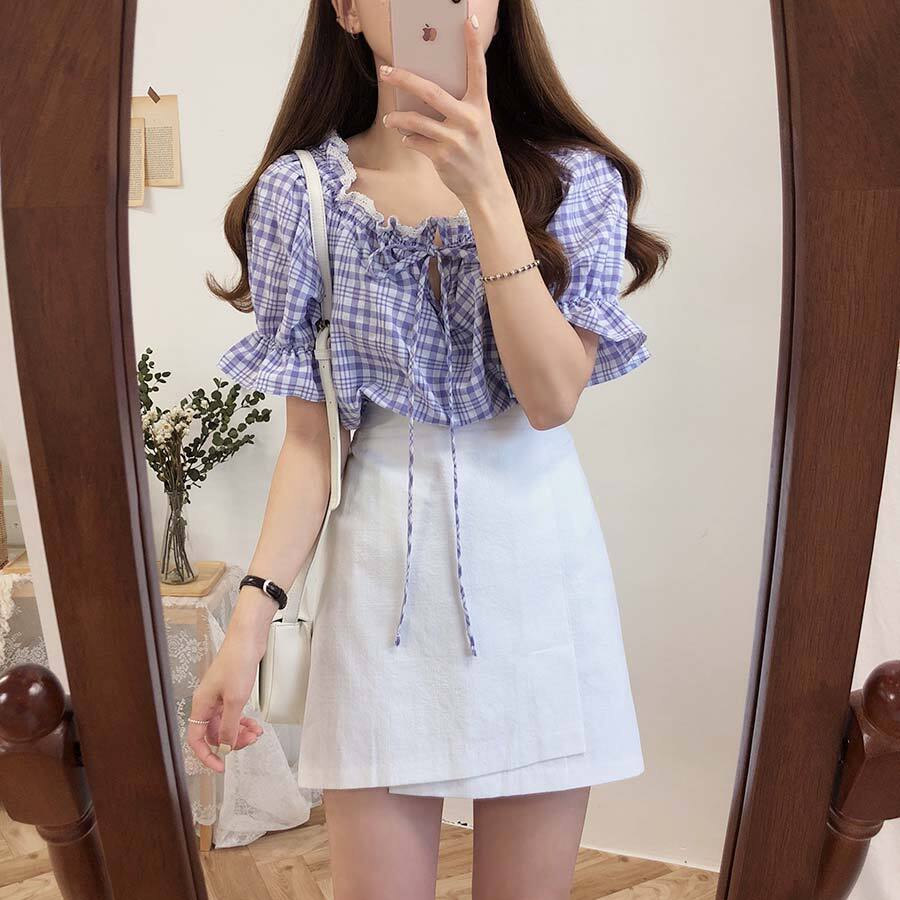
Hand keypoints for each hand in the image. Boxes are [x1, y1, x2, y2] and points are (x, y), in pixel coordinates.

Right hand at [187, 628, 265, 772]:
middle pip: (213, 733)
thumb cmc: (238, 662)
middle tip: (249, 742)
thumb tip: (225, 747)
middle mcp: (207, 703)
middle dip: (231, 741)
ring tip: (256, 733)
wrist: (248, 639)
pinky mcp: (230, 692)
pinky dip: (243, 721)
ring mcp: (219, 697)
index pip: (196, 739)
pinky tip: (255, 725)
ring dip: (240, 732)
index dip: (206, 755)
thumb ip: (229, 726)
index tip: (221, 766)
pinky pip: (233, 714)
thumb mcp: (235, 700)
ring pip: (226, 725)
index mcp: (201, 705)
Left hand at [379, 14, 508, 206]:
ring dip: (398, 117)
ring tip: (391, 118)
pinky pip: (416, 142)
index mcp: (481, 107)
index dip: (473, 45)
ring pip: (416, 120)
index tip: (468, 21)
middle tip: (385, 72)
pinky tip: (408, 139)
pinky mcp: (442, 157)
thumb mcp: (479, 126)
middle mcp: (469, 120)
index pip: (478, 70)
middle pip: (430, 91)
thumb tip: (424, 94)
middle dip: (404, 79)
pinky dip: (409, 139)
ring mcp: (455, 140)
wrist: (488, 190)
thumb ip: (461, 109)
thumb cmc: (480, 153)